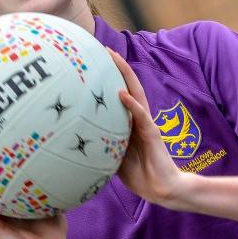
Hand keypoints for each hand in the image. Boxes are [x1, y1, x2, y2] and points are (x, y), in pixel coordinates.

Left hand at [109, 50, 190, 206]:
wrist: (161, 189)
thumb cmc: (138, 174)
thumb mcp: (113, 157)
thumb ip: (101, 145)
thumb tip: (76, 141)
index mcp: (130, 123)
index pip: (120, 95)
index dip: (109, 78)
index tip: (95, 62)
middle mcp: (138, 118)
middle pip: (128, 86)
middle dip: (118, 67)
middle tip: (104, 49)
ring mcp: (146, 124)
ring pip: (136, 94)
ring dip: (125, 76)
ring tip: (114, 59)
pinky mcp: (152, 134)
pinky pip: (141, 116)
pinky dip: (131, 104)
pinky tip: (121, 93)